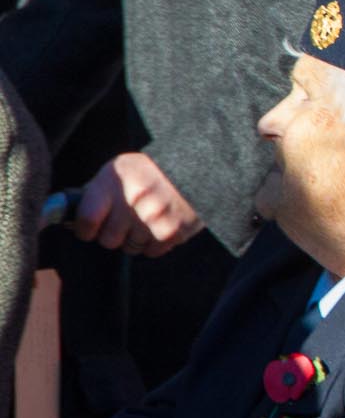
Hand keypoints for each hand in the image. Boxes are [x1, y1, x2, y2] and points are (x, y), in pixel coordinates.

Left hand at [74, 153, 204, 255]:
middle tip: (128, 219)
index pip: (86, 220)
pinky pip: (152, 252)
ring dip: (137, 238)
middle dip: (115, 233)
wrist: (200, 164)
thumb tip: (70, 217)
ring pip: (130, 248)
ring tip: (149, 218)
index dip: (86, 228)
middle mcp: (132, 200)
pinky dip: (156, 242)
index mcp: (114, 181)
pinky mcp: (173, 231)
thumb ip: (97, 192)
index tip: (91, 226)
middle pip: (108, 240)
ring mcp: (154, 217)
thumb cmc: (153, 169)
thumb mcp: (121, 169)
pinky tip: (163, 223)